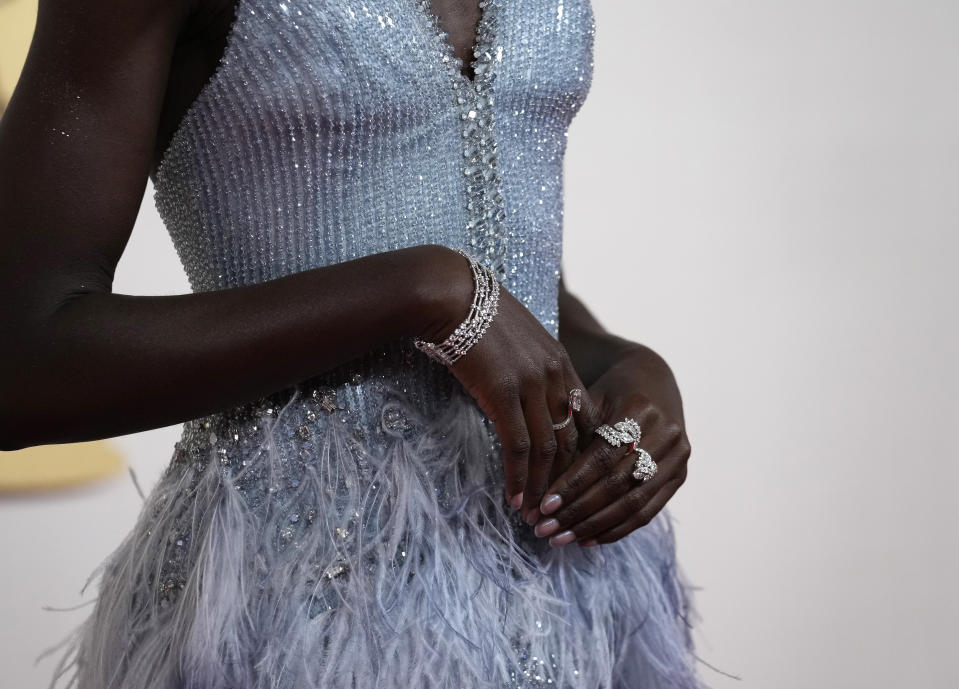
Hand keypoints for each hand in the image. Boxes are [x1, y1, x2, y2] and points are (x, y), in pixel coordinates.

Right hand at [420, 247, 598, 524]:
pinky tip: (516, 499)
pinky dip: (520, 478)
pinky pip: (519, 448)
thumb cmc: (474, 310)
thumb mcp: (514, 333)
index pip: (583, 415)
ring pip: (548, 450)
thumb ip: (526, 360)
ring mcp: (530, 385)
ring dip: (544, 487)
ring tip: (539, 516)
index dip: (580, 450)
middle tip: (561, 508)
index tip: (572, 478)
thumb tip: (519, 383)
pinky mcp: (503, 395)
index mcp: (558, 359)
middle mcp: (552, 374)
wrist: (450, 293)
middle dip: (567, 478)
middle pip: (571, 438)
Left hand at [531, 347, 690, 545]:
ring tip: (561, 540)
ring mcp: (678, 457)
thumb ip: (571, 435)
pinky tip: (588, 540)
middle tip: (545, 529)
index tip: (543, 506)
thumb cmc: (609, 392)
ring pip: (633, 503)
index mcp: (640, 410)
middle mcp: (666, 434)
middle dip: (579, 511)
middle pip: (618, 484)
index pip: (602, 457)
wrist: (652, 381)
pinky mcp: (680, 476)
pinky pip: (647, 511)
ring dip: (594, 526)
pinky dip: (617, 529)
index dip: (573, 484)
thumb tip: (535, 480)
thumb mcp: (590, 401)